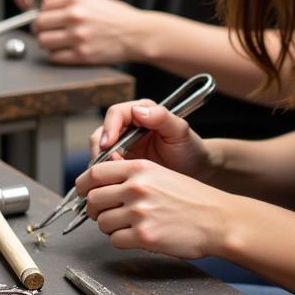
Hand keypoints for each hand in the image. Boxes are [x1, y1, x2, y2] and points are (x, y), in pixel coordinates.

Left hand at [32, 0, 140, 64]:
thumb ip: (68, 2)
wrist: (137, 34)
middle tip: (47, 33)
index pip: (43, 8)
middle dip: (40, 30)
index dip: (43, 15)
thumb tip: (43, 9)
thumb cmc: (115, 16)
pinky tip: (65, 52)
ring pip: (43, 42)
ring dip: (47, 44)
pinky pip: (54, 57)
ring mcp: (77, 36)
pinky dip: (56, 56)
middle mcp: (74, 16)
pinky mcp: (82, 55)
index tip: (47, 21)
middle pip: (38, 25)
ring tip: (56, 43)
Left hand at [77, 158, 231, 259]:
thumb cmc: (192, 199)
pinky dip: (122, 241)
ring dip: (109, 227)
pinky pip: (115, 240)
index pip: (94, 172)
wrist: (218, 219)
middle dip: (94, 209)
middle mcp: (136, 187)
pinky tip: (137, 237)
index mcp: (139, 168)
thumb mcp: (161, 174)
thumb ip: (130, 177)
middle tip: (104, 214)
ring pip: (102, 222)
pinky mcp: (144, 236)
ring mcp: (139, 212)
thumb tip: (99, 185)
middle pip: (93, 199)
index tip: (84, 192)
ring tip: (127, 226)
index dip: (84, 185)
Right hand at [90, 98, 213, 178]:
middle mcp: (127, 126)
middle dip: (102, 149)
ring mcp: (122, 145)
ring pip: (100, 151)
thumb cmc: (189, 148)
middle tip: (112, 164)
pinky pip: (106, 167)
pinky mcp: (121, 163)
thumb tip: (137, 111)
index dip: (109, 128)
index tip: (110, 144)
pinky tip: (116, 183)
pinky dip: (107, 175)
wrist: (194, 172)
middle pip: (102, 133)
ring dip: (103, 164)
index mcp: (141, 112)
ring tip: (115, 176)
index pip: (116, 114)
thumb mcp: (179, 131)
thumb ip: (161, 117)